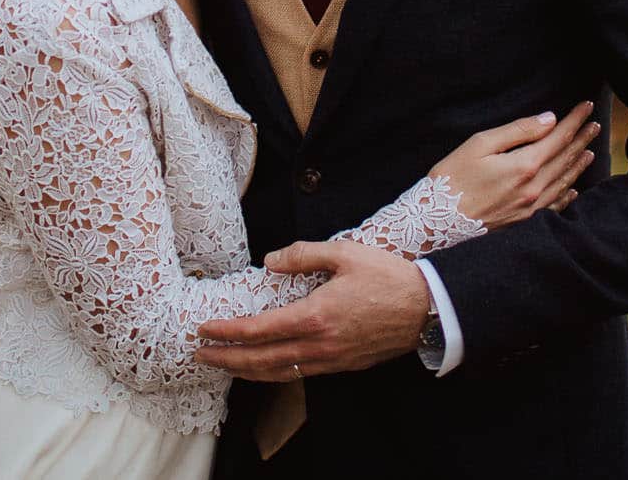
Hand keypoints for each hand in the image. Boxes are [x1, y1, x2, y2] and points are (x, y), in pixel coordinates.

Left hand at [195, 241, 429, 379]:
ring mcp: (332, 360)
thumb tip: (270, 261)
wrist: (428, 308)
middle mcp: (319, 345)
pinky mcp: (343, 365)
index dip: (227, 332)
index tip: (204, 329)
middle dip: (226, 359)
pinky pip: (299, 374)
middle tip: (199, 355)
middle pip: (260, 360)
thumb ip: (303, 254)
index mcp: (315, 316)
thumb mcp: (345, 252)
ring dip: (246, 371)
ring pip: (278, 373)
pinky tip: (265, 367)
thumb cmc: (388, 277)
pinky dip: (274, 374)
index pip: (258, 330)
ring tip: (224, 365)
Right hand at [429, 100, 598, 227]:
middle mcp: (533, 189)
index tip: (586, 106)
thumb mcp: (480, 144)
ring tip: (590, 150)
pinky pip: (553, 206)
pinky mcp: (523, 223)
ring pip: (563, 182)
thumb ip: (518, 131)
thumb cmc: (452, 178)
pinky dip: (567, 195)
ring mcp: (530, 209)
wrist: (434, 222)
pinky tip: (573, 189)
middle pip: (564, 159)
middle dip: (581, 139)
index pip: (558, 138)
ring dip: (578, 164)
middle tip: (595, 124)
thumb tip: (549, 119)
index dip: (574, 121)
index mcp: (524, 166)